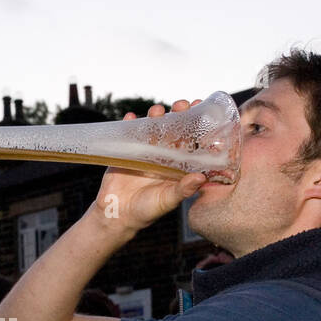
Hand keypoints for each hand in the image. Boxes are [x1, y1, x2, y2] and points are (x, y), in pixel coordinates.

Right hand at [93, 100, 209, 235]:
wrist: (117, 215)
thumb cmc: (146, 211)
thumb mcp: (167, 201)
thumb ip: (183, 190)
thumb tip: (200, 178)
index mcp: (177, 165)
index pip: (191, 141)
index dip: (198, 126)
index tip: (204, 110)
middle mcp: (163, 155)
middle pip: (173, 128)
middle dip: (178, 114)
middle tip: (182, 105)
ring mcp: (144, 151)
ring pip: (152, 127)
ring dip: (155, 116)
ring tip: (157, 111)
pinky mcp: (126, 151)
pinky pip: (128, 133)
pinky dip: (128, 124)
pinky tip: (130, 118)